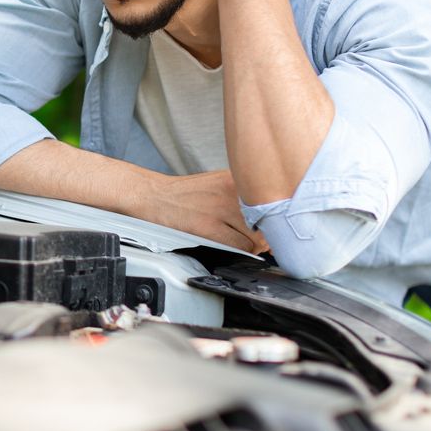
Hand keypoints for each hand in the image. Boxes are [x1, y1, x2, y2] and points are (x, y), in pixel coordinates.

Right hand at [140, 169, 269, 253]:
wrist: (153, 195)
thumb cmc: (185, 193)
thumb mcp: (218, 182)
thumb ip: (242, 195)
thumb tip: (268, 217)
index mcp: (235, 178)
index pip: (271, 200)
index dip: (277, 218)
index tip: (276, 226)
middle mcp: (230, 191)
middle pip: (268, 220)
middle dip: (268, 234)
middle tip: (264, 240)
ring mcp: (220, 209)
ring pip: (256, 236)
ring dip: (256, 246)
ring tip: (249, 245)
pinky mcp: (208, 227)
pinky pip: (240, 246)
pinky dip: (243, 252)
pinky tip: (235, 248)